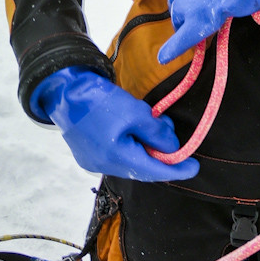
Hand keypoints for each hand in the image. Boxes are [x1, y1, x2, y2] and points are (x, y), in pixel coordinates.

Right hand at [31, 66, 198, 181]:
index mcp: (115, 158)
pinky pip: (117, 154)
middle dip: (161, 155)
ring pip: (129, 159)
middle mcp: (103, 166)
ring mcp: (93, 160)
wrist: (64, 90)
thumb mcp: (135, 111)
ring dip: (146, 147)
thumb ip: (156, 132)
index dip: (176, 169)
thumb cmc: (99, 100)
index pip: (153, 171)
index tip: (195, 168)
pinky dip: (132, 145)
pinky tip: (136, 130)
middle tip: (172, 135)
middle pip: (141, 167)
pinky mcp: (87, 152)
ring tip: (155, 127)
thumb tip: (172, 148)